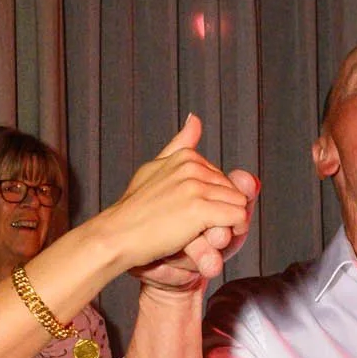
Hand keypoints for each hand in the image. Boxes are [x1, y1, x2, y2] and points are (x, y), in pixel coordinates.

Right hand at [99, 116, 256, 280]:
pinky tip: (215, 238)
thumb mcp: (154, 168)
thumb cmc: (134, 210)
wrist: (116, 236)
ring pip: (240, 202)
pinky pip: (238, 216)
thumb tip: (196, 119)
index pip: (222, 178)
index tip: (194, 215)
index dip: (214, 200)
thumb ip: (178, 145)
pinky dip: (234, 229)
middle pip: (233, 190)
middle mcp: (192, 167)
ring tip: (207, 234)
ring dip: (231, 221)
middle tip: (202, 228)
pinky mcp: (199, 209)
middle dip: (224, 210)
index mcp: (186, 157)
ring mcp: (195, 187)